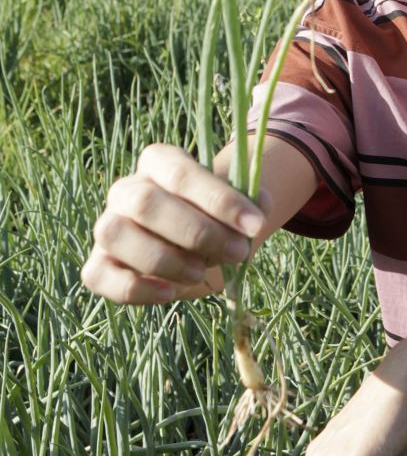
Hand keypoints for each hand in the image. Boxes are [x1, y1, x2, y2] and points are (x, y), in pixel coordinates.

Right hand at [82, 143, 267, 304]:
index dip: (219, 200)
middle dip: (197, 232)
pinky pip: (99, 275)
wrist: (197, 248)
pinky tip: (170, 292)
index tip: (255, 225)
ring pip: (116, 235)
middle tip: (237, 252)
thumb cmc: (216, 221)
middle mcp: (126, 190)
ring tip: (201, 273)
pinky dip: (135, 288)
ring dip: (165, 259)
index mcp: (159, 163)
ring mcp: (107, 227)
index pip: (181, 174)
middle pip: (146, 203)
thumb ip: (251, 202)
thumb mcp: (238, 208)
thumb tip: (259, 204)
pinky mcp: (97, 265)